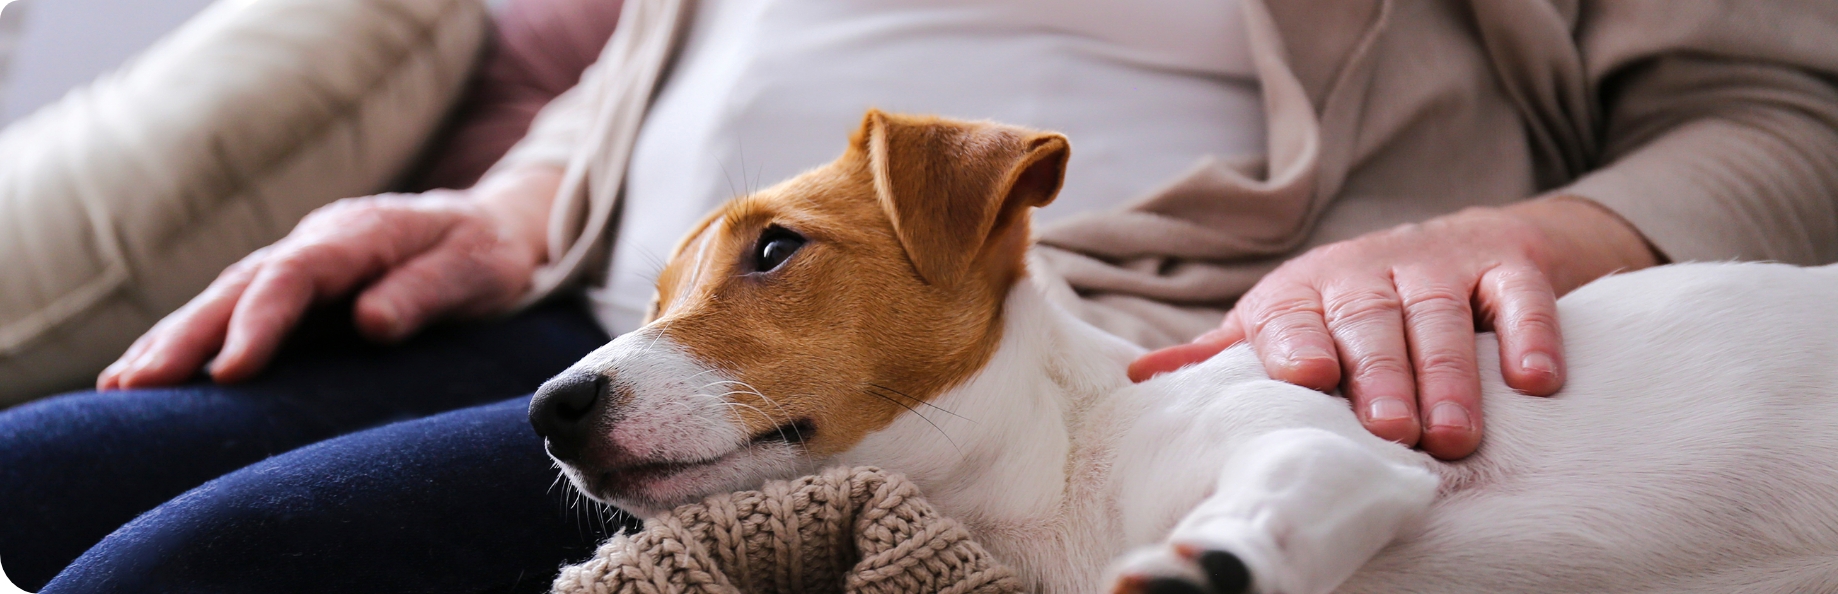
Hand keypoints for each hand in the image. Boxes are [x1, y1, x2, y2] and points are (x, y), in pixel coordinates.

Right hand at [99, 167, 560, 388]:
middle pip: (239, 286)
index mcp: (358, 234)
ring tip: (122, 388)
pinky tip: (146, 372)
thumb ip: (425, 291)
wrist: (492, 225)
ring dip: (170, 340)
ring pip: (223, 297)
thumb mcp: (477, 269)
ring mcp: (298, 259)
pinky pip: (231, 309)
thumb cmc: (485, 251)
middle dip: (185, 336)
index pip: (294, 276)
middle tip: (137, 387)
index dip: (257, 322)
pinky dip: (187, 337)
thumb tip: (371, 322)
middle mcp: (315, 241)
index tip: (227, 371)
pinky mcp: (292, 284)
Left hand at [1127, 197, 1660, 459]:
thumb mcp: (1285, 321)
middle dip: (1380, 374)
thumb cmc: (1350, 307)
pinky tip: (1536, 380)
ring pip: (1440, 318)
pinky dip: (1530, 336)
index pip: (1293, 315)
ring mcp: (1439, 265)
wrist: (1460, 244)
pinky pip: (1520, 299)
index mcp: (1303, 291)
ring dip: (1449, 375)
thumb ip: (1225, 354)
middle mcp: (1368, 272)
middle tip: (1390, 429)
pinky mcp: (1507, 265)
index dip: (1297, 342)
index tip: (1304, 377)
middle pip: (1370, 322)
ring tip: (1455, 434)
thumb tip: (1138, 378)